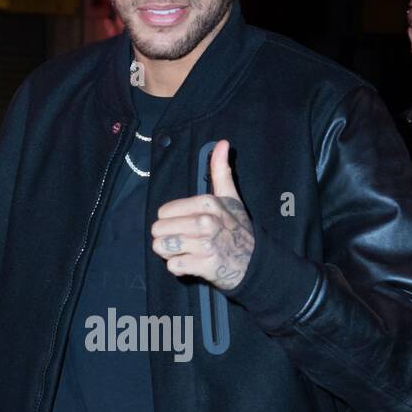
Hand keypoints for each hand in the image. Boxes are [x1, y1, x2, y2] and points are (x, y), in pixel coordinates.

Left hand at [150, 139, 254, 289]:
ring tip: (188, 251)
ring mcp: (204, 244)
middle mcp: (205, 222)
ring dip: (172, 253)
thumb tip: (222, 142)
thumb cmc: (236, 229)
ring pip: (162, 247)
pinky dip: (180, 268)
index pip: (163, 212)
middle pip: (158, 230)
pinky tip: (193, 263)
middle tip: (186, 241)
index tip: (188, 225)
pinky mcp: (203, 265)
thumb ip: (221, 170)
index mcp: (208, 203)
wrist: (253, 262)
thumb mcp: (230, 198)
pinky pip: (172, 266)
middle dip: (168, 238)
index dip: (171, 221)